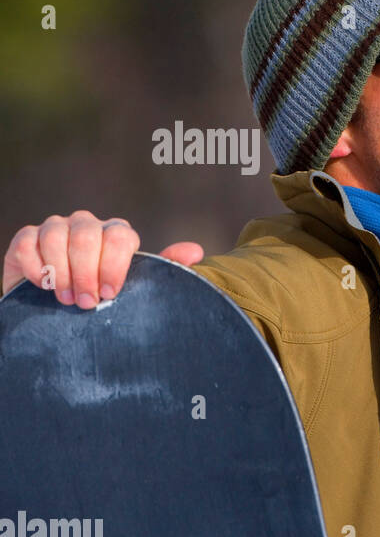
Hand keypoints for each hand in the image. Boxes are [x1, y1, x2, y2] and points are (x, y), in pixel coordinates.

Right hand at [2, 211, 203, 306]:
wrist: (59, 310)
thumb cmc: (104, 296)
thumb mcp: (136, 287)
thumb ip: (165, 268)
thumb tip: (196, 251)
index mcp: (117, 234)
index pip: (121, 236)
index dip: (115, 265)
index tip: (110, 294)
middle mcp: (88, 225)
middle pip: (87, 236)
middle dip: (87, 273)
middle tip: (87, 303)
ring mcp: (56, 228)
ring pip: (56, 236)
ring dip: (61, 273)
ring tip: (67, 300)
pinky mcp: (27, 238)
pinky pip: (27, 243)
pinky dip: (35, 267)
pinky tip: (43, 286)